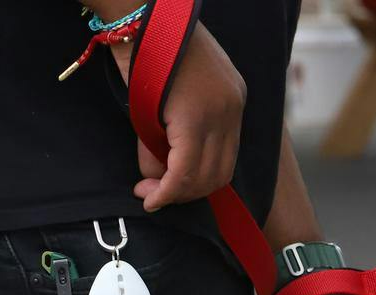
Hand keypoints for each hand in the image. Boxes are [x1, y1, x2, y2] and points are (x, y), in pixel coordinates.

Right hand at [131, 24, 244, 210]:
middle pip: (219, 173)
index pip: (225, 157)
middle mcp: (232, 108)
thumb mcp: (168, 98)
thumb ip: (166, 139)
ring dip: (174, 194)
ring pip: (202, 176)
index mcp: (233, 99)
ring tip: (147, 193)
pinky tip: (150, 197)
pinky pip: (183, 170)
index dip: (197, 182)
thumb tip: (158, 181)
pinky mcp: (194, 118)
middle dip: (186, 193)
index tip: (168, 187)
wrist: (142, 17)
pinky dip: (167, 191)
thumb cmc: (149, 52)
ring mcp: (217, 114)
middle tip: (154, 195)